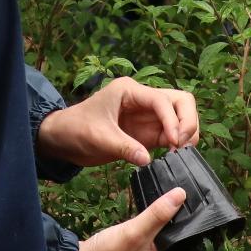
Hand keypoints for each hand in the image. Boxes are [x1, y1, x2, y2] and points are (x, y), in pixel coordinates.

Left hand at [35, 77, 199, 167]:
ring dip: (186, 132)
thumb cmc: (75, 129)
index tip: (173, 141)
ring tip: (178, 153)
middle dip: (187, 122)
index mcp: (130, 91)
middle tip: (180, 145)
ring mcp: (148, 116)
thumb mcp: (97, 137)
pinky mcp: (148, 132)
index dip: (172, 120)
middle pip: (180, 102)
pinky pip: (172, 134)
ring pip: (181, 116)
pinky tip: (173, 157)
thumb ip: (123, 147)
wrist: (63, 139)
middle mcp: (143, 100)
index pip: (161, 100)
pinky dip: (179, 144)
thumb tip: (147, 160)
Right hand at [61, 187, 187, 250]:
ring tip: (174, 208)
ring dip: (167, 232)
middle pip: (180, 250)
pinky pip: (152, 248)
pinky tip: (153, 220)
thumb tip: (181, 194)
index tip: (201, 213)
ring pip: (165, 247)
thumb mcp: (135, 232)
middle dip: (181, 230)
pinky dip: (154, 236)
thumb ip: (158, 214)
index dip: (197, 234)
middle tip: (189, 205)